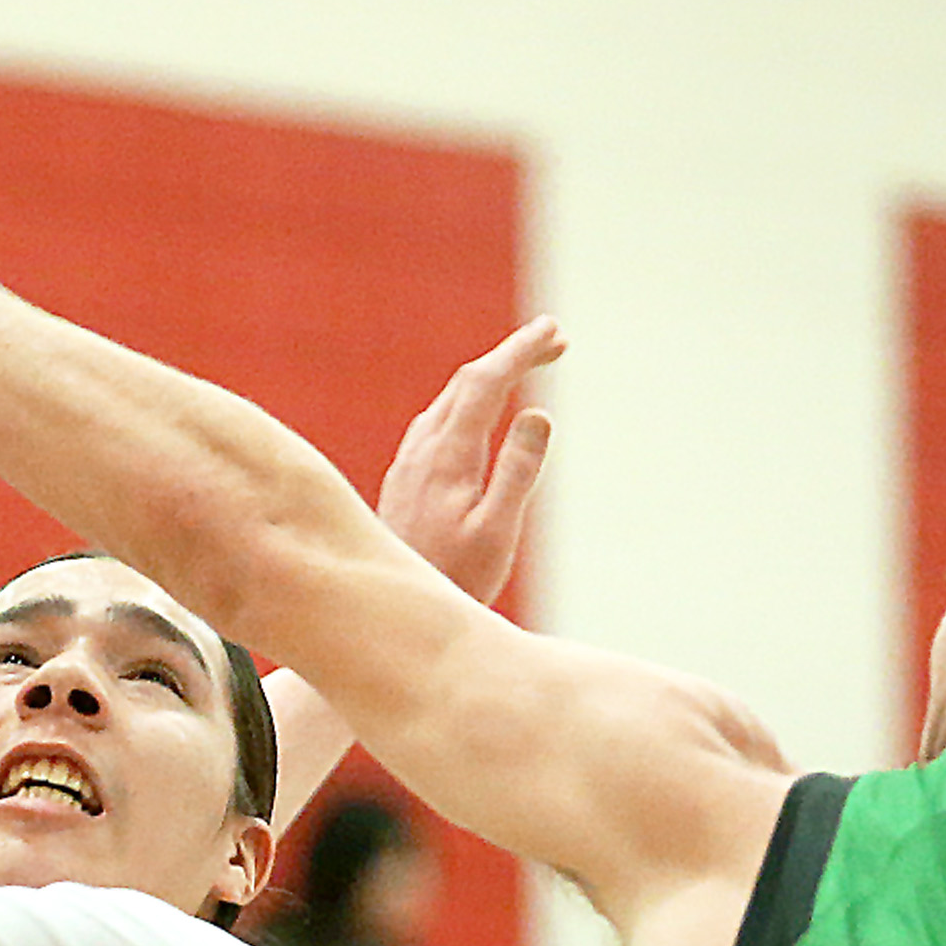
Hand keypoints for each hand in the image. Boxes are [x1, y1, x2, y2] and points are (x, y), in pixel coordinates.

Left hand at [377, 318, 559, 604]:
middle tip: (556, 343)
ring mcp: (408, 463)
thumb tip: (538, 413)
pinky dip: (469, 401)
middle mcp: (421, 450)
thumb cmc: (454, 582)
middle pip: (467, 382)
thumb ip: (518, 471)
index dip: (520, 350)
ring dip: (490, 377)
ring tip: (526, 366)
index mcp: (447, 457)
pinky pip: (438, 421)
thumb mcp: (497, 533)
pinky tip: (480, 413)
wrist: (389, 615)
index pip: (485, 383)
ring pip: (449, 399)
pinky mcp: (404, 480)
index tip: (553, 330)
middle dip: (511, 355)